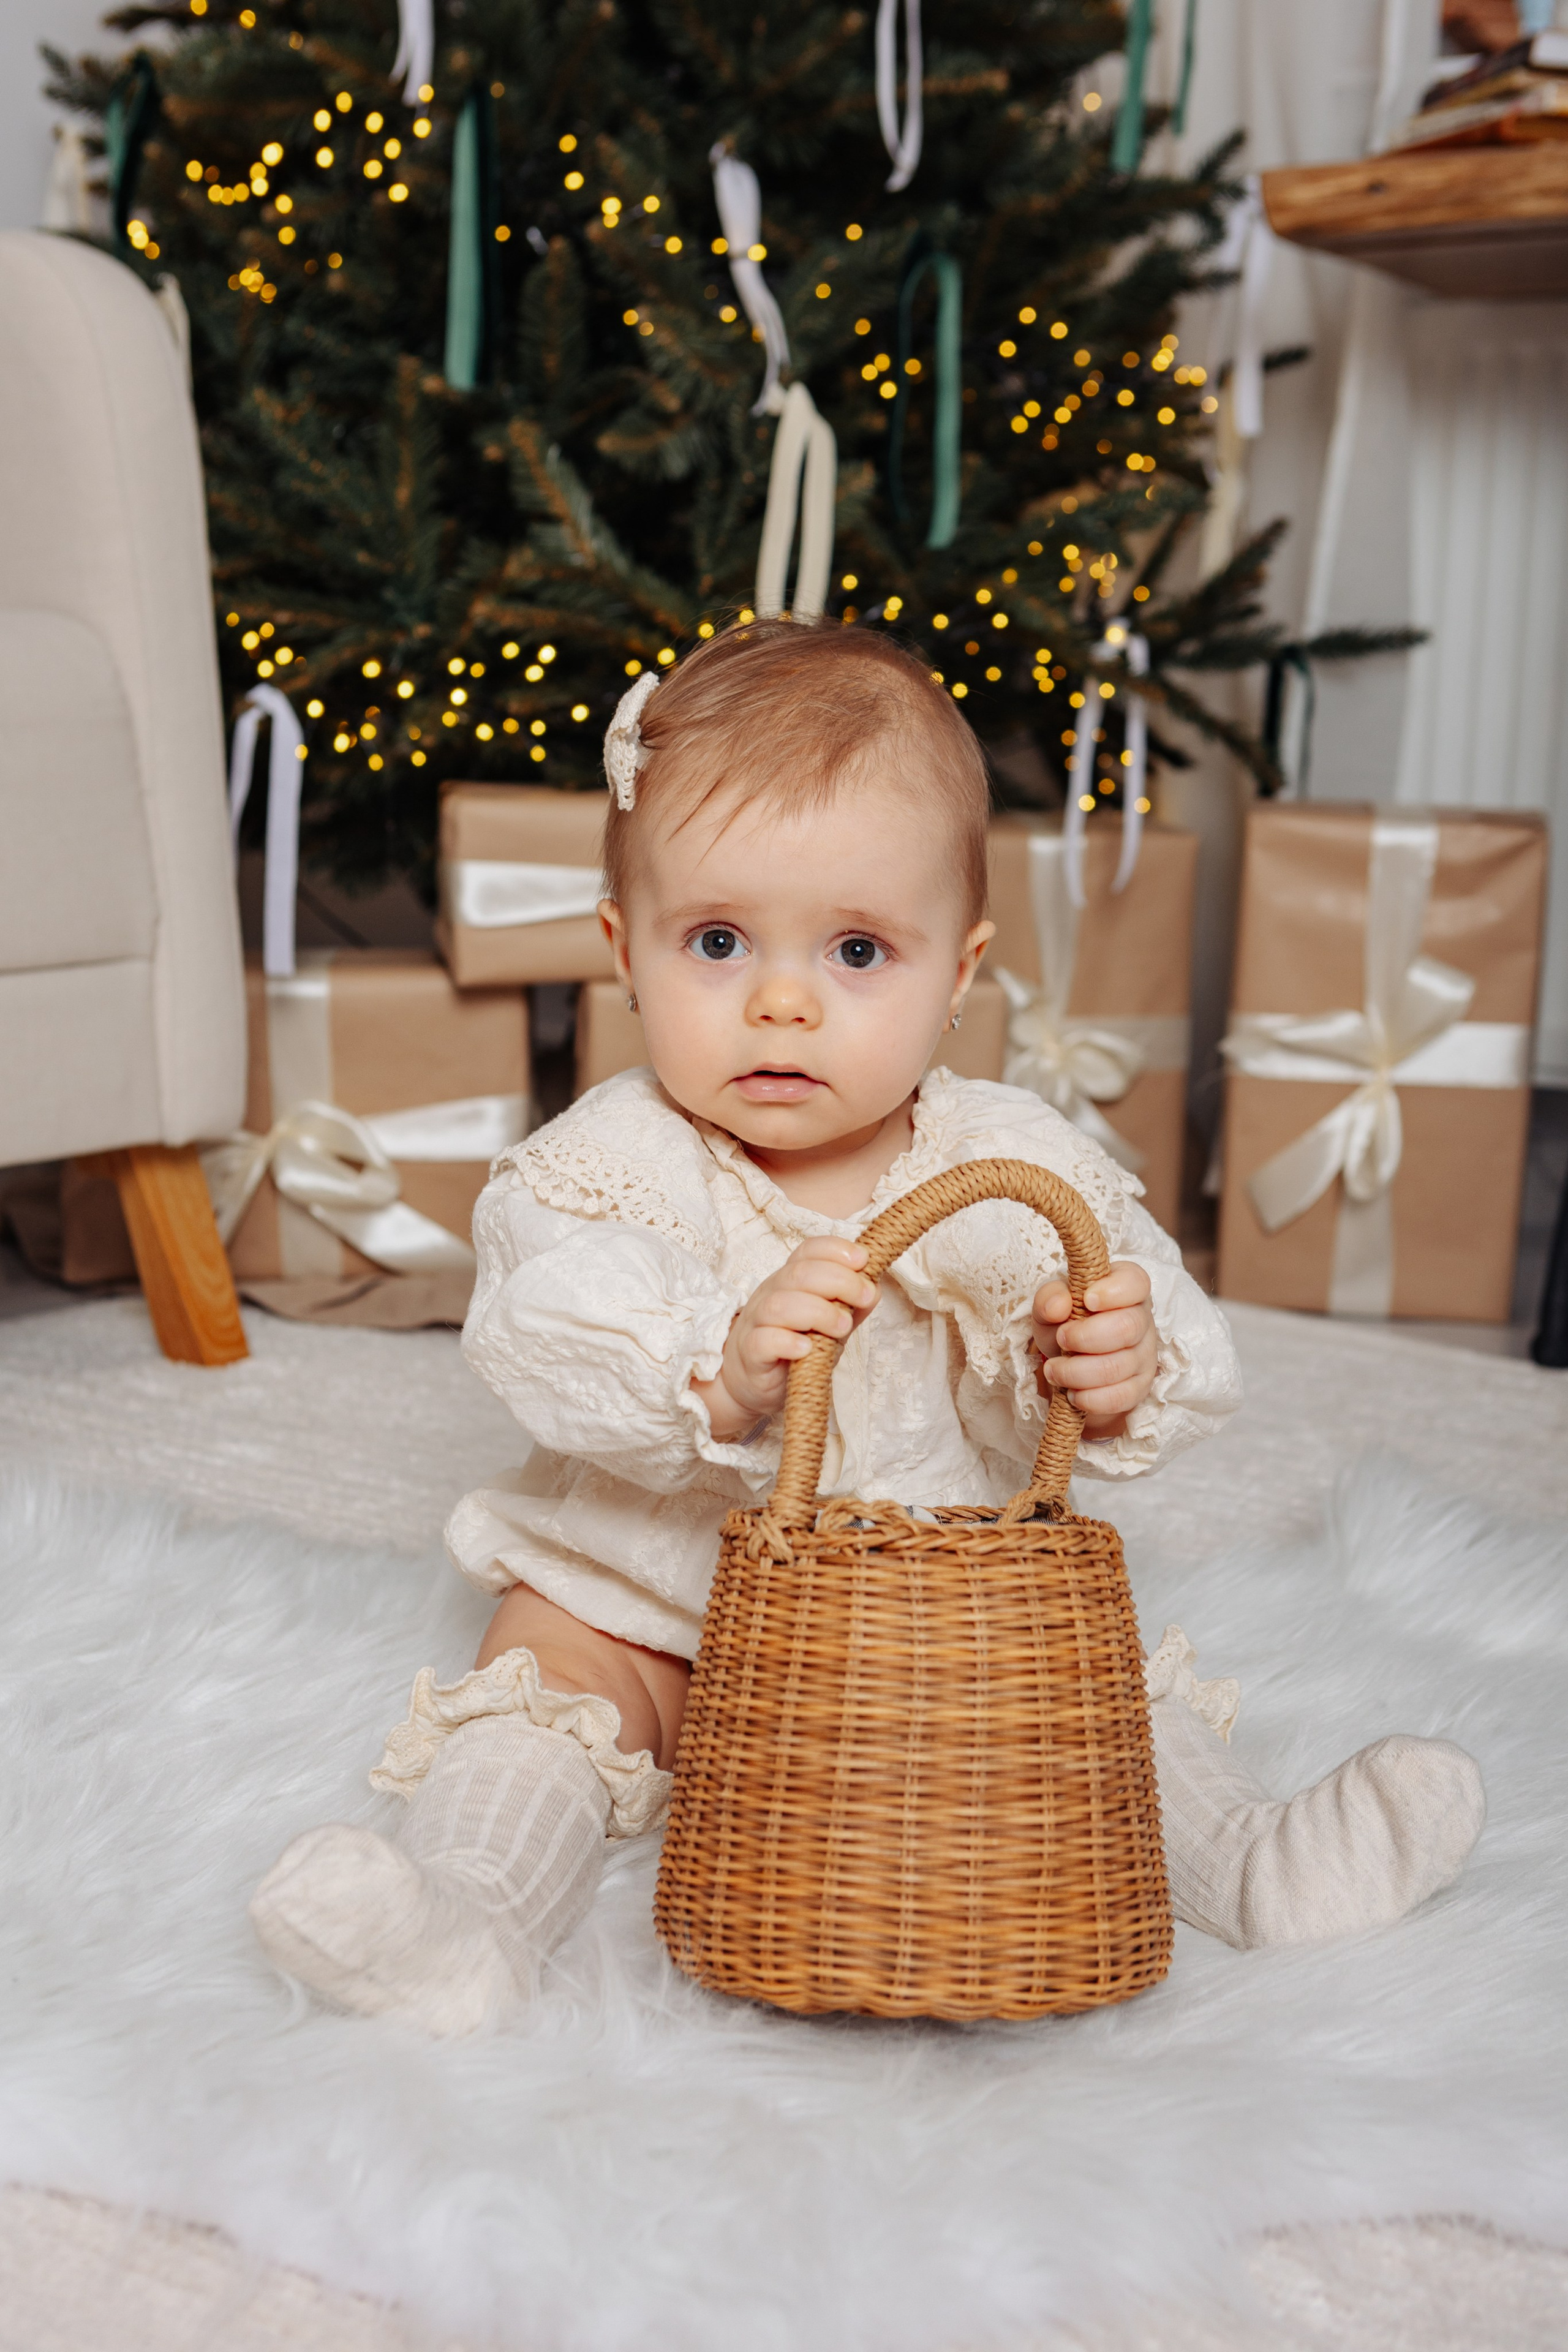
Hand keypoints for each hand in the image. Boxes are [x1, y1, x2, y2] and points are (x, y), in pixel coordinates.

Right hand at [693, 1238, 877, 1441]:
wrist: (753, 1382)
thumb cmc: (793, 1347)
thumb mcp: (828, 1325)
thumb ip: (850, 1307)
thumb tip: (874, 1289)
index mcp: (791, 1280)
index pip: (808, 1251)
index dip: (835, 1250)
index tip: (863, 1260)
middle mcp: (771, 1294)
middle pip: (799, 1273)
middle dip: (839, 1280)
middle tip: (864, 1297)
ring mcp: (757, 1322)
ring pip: (780, 1305)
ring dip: (818, 1312)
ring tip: (843, 1327)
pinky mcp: (750, 1352)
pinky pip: (763, 1341)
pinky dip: (788, 1342)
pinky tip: (807, 1348)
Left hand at [1032, 1259, 1155, 1440]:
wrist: (1070, 1362)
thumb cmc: (1066, 1323)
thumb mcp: (1050, 1305)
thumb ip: (1049, 1297)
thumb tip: (1057, 1306)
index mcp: (1126, 1288)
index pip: (1135, 1282)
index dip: (1113, 1291)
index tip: (1087, 1301)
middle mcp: (1142, 1319)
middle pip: (1127, 1327)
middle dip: (1085, 1337)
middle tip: (1061, 1340)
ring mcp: (1145, 1356)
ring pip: (1118, 1367)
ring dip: (1077, 1372)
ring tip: (1054, 1370)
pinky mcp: (1140, 1387)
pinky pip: (1120, 1397)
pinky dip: (1090, 1398)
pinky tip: (1072, 1393)